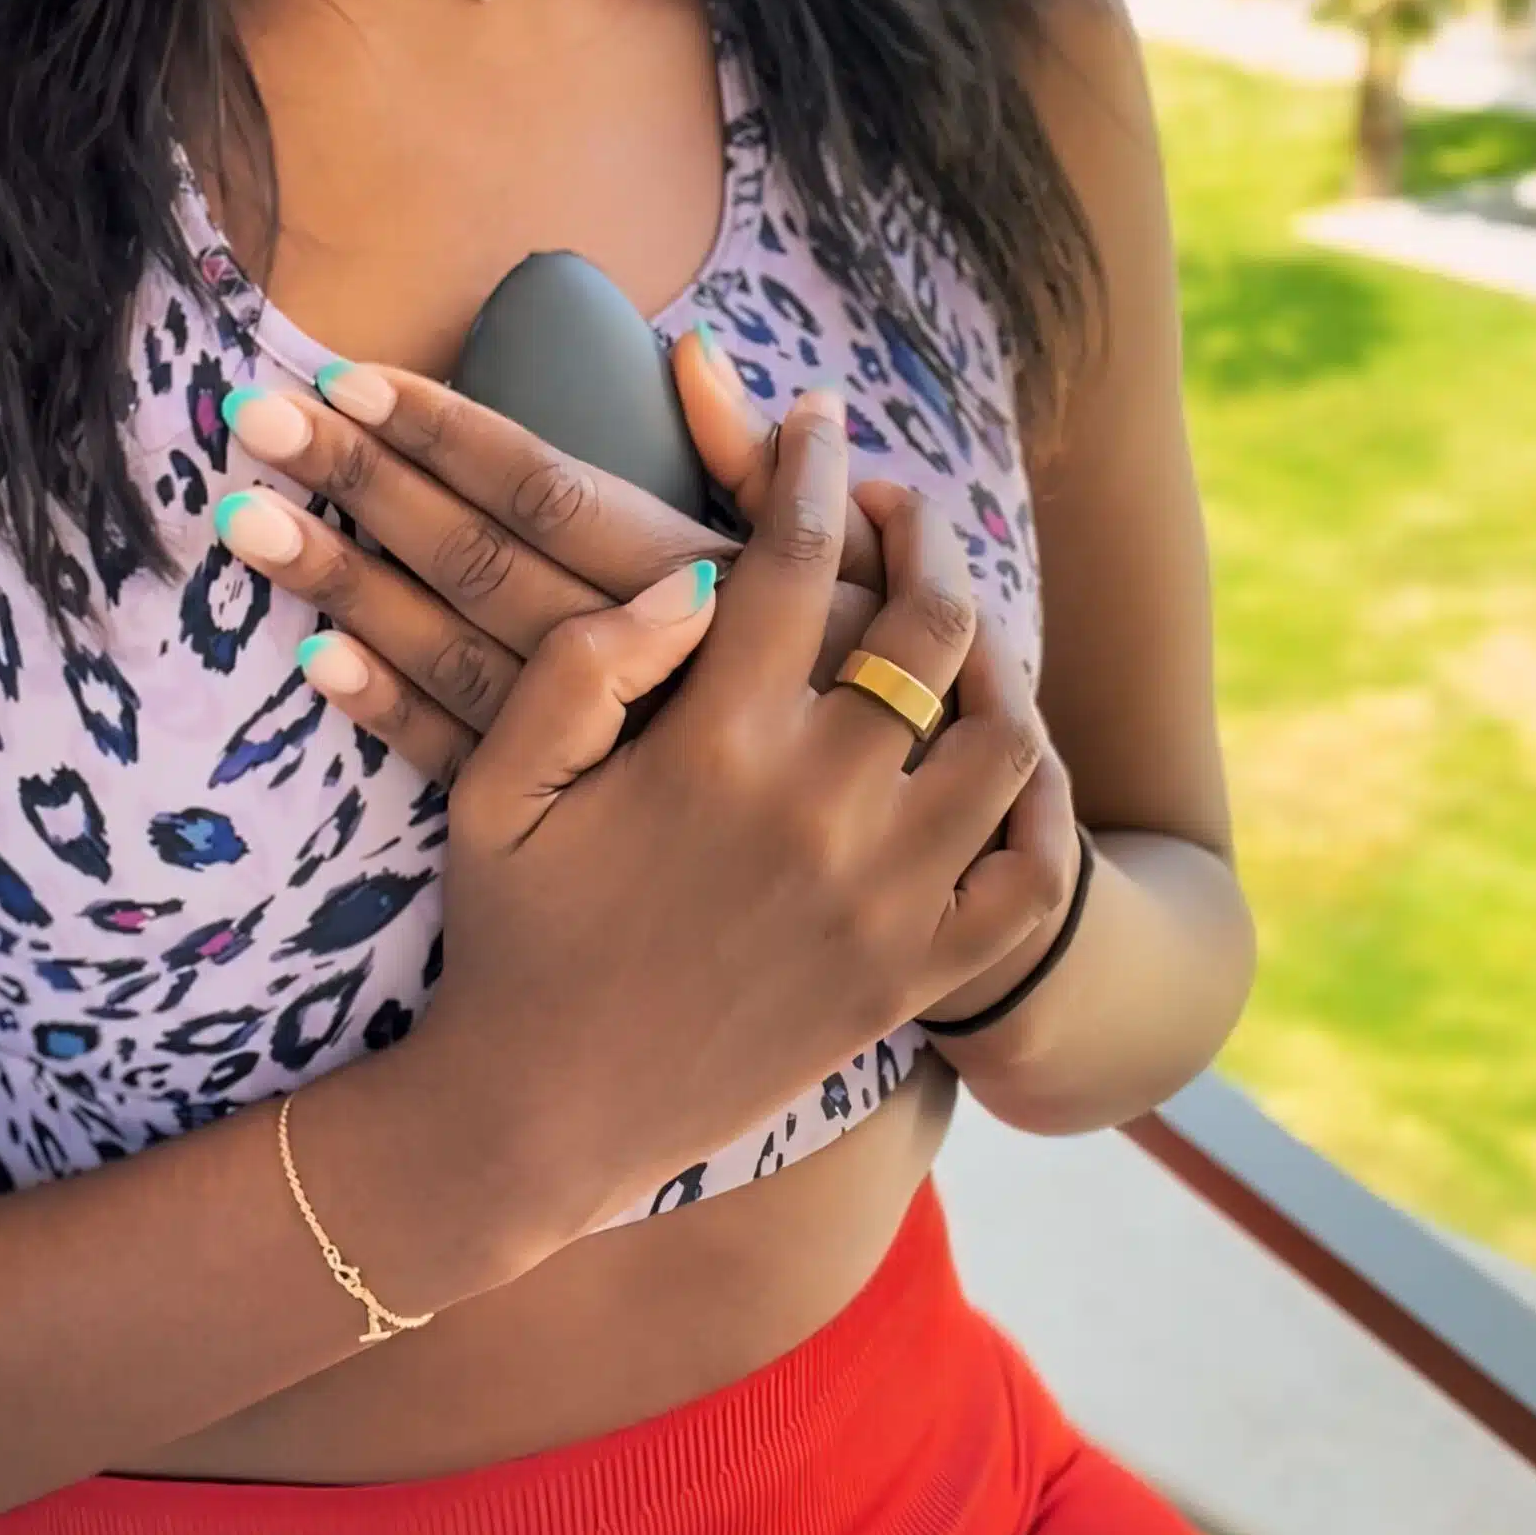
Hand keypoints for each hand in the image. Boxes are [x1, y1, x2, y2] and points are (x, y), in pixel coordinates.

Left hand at [213, 329, 890, 788]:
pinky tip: (316, 664)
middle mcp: (633, 657)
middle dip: (362, 482)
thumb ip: (755, 466)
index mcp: (688, 576)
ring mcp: (595, 748)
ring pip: (450, 652)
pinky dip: (389, 711)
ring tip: (247, 524)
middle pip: (473, 556)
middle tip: (255, 417)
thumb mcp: (840, 574)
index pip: (541, 484)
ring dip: (347, 585)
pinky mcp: (572, 816)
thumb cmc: (863, 695)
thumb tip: (690, 351)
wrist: (892, 878)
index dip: (445, 429)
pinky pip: (464, 758)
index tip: (350, 374)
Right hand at [398, 388, 1064, 1239]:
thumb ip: (581, 665)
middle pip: (926, 627)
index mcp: (711, 752)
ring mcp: (883, 902)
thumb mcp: (495, 785)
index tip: (813, 416)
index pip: (793, 563)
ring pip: (1004, 737)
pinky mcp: (914, 978)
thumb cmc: (512, 934)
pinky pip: (1032, 879)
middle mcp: (817, 816)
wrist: (545, 1118)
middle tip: (892, 501)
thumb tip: (694, 578)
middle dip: (921, 533)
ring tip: (955, 614)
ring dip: (994, 654)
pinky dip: (1040, 806)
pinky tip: (1003, 753)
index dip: (807, 468)